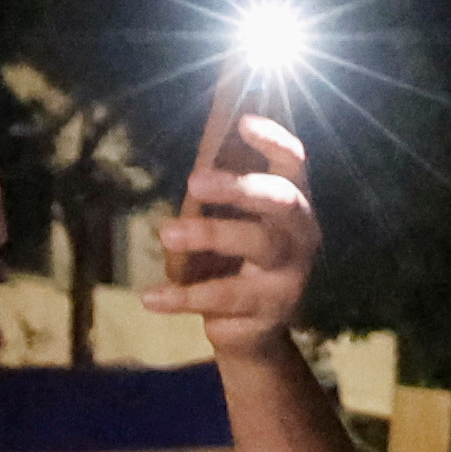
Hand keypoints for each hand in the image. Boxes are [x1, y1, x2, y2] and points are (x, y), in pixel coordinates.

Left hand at [141, 86, 322, 358]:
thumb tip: (193, 151)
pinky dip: (183, 297)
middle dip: (238, 187)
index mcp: (292, 203)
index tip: (242, 122)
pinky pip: (223, 298)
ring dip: (209, 234)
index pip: (294, 162)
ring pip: (256, 245)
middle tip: (193, 181)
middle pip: (280, 201)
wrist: (256, 329)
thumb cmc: (237, 260)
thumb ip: (220, 191)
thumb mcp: (235, 223)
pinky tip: (150, 298)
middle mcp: (300, 235)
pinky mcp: (269, 311)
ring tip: (167, 233)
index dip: (273, 140)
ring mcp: (289, 275)